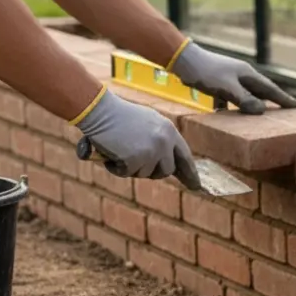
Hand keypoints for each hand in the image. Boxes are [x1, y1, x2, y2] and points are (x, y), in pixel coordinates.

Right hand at [76, 89, 202, 190]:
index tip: (196, 186)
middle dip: (152, 170)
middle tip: (135, 160)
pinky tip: (111, 152)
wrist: (99, 110)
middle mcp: (164, 142)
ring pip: (145, 174)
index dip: (190, 173)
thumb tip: (168, 161)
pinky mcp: (135, 160)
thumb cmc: (119, 115)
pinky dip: (116, 167)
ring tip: (120, 148)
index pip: (185, 157)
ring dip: (131, 167)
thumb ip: (161, 140)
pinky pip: (127, 173)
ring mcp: (151, 151)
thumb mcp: (149, 123)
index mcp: (169, 131)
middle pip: (166, 170)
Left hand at [169, 41, 295, 114]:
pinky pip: (233, 97)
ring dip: (255, 104)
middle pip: (261, 90)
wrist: (183, 60)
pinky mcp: (219, 82)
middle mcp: (242, 75)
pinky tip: (232, 114)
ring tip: (262, 115)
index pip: (270, 89)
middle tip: (286, 110)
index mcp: (247, 74)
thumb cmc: (206, 72)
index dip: (283, 98)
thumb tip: (262, 110)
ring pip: (247, 93)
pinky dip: (236, 105)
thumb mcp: (227, 88)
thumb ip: (244, 99)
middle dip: (273, 100)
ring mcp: (230, 78)